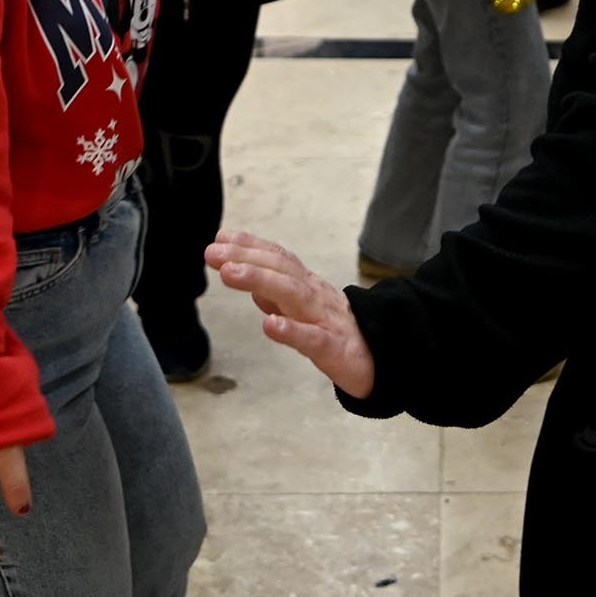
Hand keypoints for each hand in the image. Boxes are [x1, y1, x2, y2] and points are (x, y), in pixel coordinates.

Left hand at [205, 229, 375, 397]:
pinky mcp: (335, 349)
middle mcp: (314, 295)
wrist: (383, 359)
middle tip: (212, 253)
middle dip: (245, 257)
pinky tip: (270, 326)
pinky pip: (313, 339)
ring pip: (293, 294)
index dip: (249, 245)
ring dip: (259, 280)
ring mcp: (325, 319)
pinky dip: (291, 330)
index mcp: (305, 285)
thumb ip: (273, 293)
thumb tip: (243, 273)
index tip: (219, 238)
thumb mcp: (302, 308)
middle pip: (280, 270)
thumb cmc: (337, 332)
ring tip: (229, 274)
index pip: (277, 258)